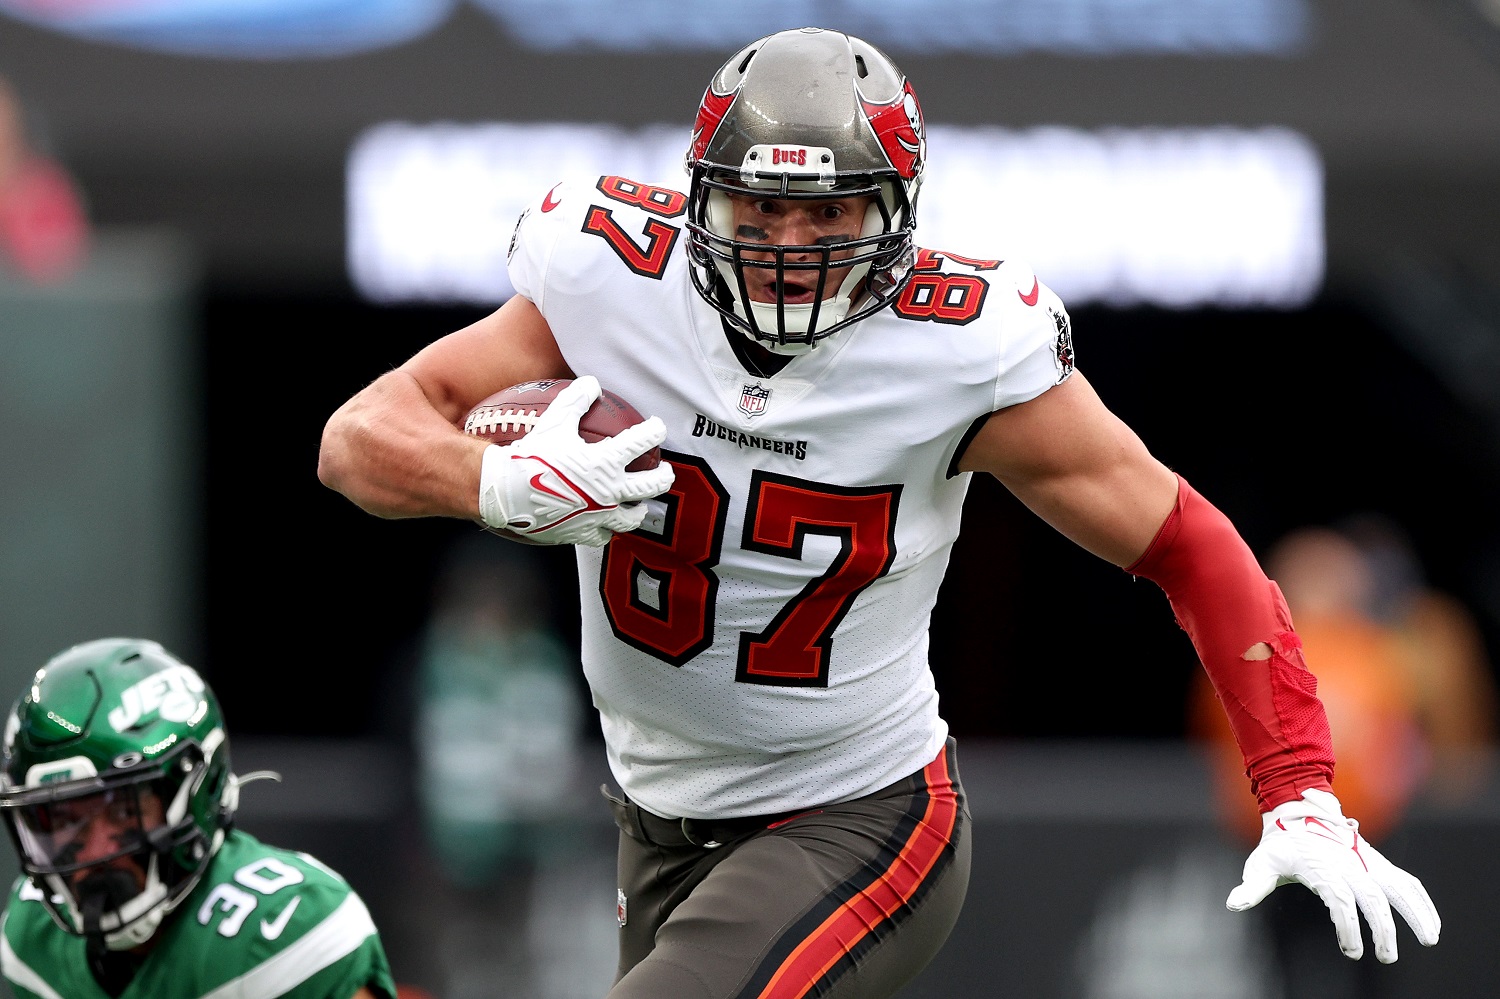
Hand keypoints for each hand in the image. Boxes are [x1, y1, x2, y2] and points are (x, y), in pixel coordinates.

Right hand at [477, 375, 674, 545]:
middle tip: (666, 472)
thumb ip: (575, 401)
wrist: (508, 493)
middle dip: (663, 477)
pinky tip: (606, 527)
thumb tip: (591, 383)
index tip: (658, 428)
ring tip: (640, 507)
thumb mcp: (554, 422)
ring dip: (639, 510)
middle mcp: (610, 491)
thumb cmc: (532, 457)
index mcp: (606, 462)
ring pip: (632, 517)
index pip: (641, 442)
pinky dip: (608, 530)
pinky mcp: (583, 533)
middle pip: (650, 486)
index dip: (654, 432)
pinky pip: (603, 535)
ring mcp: (599, 516)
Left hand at [1226, 788, 1440, 961]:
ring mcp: (1366, 862)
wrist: (1297, 811)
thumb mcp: (1261, 863)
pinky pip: (1405, 881)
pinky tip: (1432, 924)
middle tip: (1384, 957)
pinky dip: (1421, 900)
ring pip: (1398, 886)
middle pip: (1372, 896)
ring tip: (1431, 940)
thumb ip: (1252, 886)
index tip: (1352, 951)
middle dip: (1382, 928)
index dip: (1347, 926)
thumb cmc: (1279, 845)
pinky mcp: (1377, 863)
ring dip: (1416, 912)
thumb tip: (1233, 903)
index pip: (1339, 899)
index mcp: (1322, 866)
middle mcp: (1348, 863)